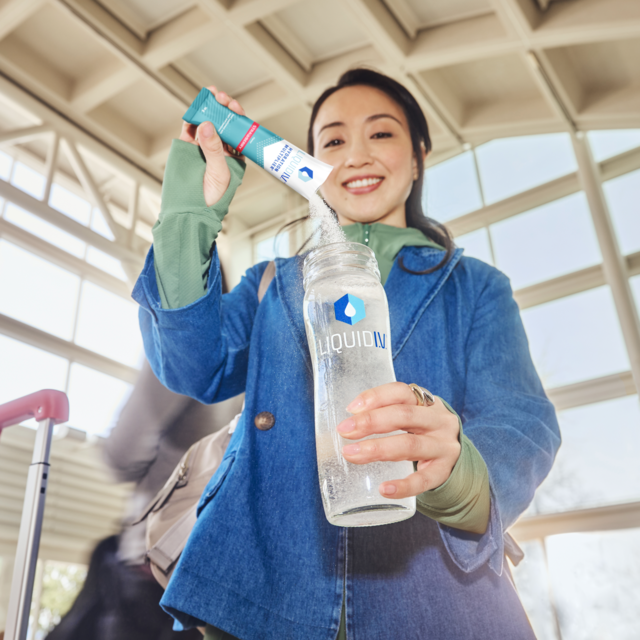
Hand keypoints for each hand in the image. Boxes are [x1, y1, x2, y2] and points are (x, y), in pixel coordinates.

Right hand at [180, 86, 246, 206]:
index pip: (239, 131)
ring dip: (208, 108)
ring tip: (208, 96)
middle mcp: (221, 149)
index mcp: (235, 156)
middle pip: (224, 123)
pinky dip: (191, 118)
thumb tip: (208, 124)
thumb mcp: (218, 173)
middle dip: (222, 108)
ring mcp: (204, 147)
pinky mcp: (188, 148)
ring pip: (207, 122)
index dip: (237, 116)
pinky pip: (190, 129)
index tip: (233, 105)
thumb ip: (213, 149)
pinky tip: (194, 109)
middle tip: (219, 96)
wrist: (190, 211)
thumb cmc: (212, 198)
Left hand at [337, 382, 460, 498]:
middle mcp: (438, 420)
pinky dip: (404, 485)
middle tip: (344, 431)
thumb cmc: (422, 432)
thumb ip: (384, 414)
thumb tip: (345, 425)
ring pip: (410, 446)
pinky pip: (424, 480)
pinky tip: (385, 489)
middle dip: (371, 422)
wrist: (457, 458)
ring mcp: (444, 446)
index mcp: (426, 402)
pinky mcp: (445, 471)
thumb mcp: (410, 417)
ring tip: (353, 455)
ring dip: (378, 449)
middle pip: (404, 416)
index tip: (351, 408)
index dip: (375, 397)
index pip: (401, 392)